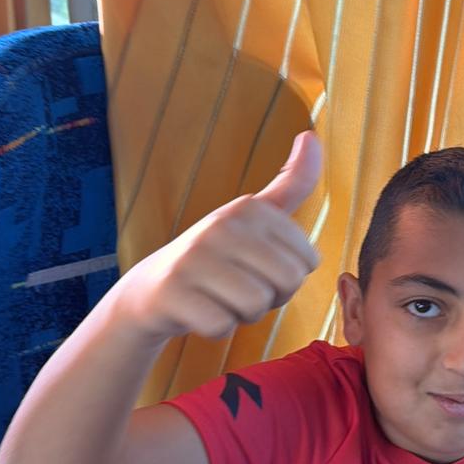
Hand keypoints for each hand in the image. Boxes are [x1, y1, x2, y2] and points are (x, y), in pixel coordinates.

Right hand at [119, 132, 322, 341]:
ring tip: (220, 298)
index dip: (287, 277)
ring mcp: (193, 257)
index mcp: (250, 208)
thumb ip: (292, 182)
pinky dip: (216, 328)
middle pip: (286, 283)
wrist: (152, 288)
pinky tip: (199, 312)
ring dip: (243, 314)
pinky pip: (222, 326)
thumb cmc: (216, 255)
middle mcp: (222, 225)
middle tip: (239, 287)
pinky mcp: (173, 292)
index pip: (307, 263)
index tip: (257, 267)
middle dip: (270, 298)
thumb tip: (312, 136)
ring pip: (256, 306)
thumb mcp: (254, 216)